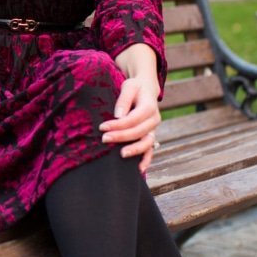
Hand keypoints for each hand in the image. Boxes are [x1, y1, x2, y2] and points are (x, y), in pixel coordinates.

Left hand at [99, 44, 160, 173]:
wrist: (146, 89)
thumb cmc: (135, 87)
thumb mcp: (129, 86)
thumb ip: (124, 99)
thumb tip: (118, 115)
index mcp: (149, 106)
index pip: (133, 119)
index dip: (118, 125)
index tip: (102, 127)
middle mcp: (154, 119)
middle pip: (138, 132)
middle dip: (121, 137)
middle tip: (104, 139)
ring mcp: (154, 129)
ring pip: (147, 143)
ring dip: (134, 150)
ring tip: (121, 155)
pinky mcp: (151, 135)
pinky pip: (151, 150)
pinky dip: (146, 160)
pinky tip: (138, 169)